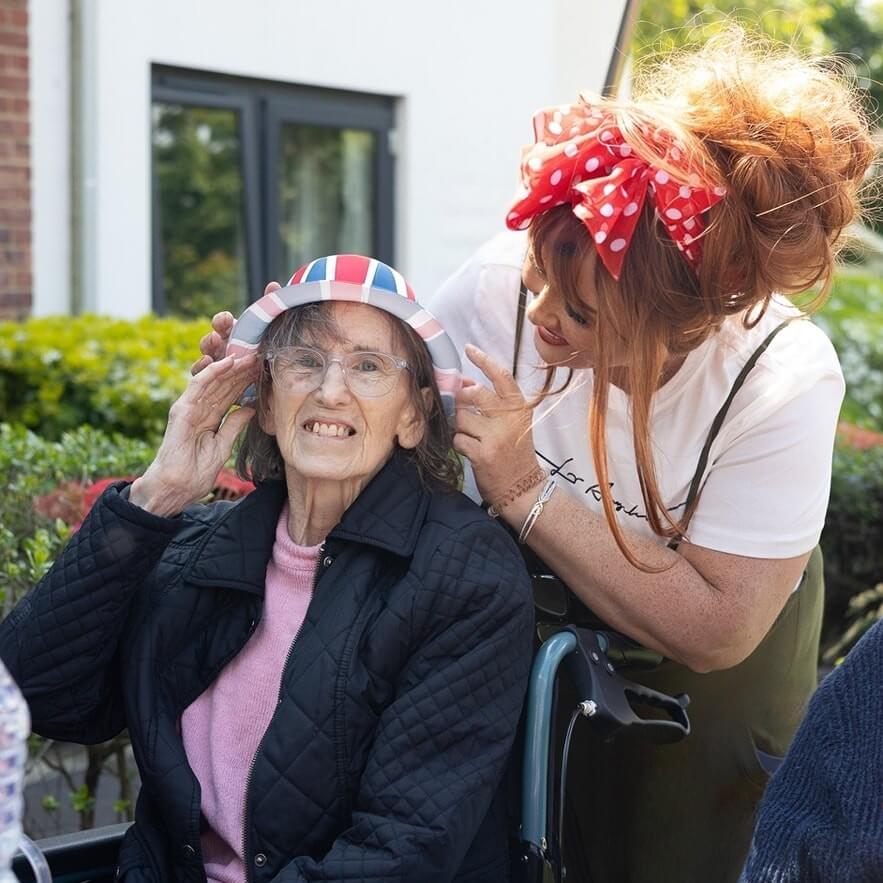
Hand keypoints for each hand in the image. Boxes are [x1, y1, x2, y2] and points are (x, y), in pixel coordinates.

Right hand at [130, 354, 259, 515]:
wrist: (175, 488)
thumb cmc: (195, 473)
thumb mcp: (223, 446)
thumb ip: (234, 426)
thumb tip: (249, 409)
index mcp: (209, 418)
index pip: (230, 394)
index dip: (246, 381)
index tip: (264, 370)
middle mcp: (199, 409)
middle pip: (224, 384)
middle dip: (242, 370)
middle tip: (261, 355)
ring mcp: (189, 407)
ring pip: (213, 380)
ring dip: (232, 366)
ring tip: (250, 354)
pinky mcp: (182, 409)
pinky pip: (198, 385)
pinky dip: (213, 372)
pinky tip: (228, 362)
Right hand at [190, 281, 281, 374]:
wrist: (268, 379)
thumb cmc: (264, 351)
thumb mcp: (269, 331)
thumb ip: (269, 307)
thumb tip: (273, 284)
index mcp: (232, 333)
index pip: (222, 323)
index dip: (222, 320)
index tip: (227, 318)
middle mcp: (221, 347)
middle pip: (209, 340)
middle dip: (211, 338)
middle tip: (217, 337)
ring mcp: (216, 364)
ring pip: (204, 357)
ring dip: (206, 355)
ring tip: (210, 356)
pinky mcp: (214, 380)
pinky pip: (202, 375)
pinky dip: (202, 369)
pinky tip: (209, 368)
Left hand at [453, 344, 539, 504]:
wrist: (522, 488)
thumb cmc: (514, 453)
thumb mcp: (513, 423)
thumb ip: (494, 403)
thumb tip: (466, 383)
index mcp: (519, 408)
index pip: (502, 376)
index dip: (484, 360)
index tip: (469, 349)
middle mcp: (509, 419)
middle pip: (474, 394)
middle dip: (461, 399)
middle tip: (463, 409)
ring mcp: (496, 436)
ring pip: (461, 418)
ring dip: (459, 427)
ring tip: (473, 437)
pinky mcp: (482, 453)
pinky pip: (457, 438)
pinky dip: (459, 444)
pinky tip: (471, 451)